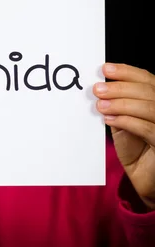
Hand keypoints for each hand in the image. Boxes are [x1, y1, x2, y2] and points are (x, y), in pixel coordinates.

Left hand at [94, 63, 154, 209]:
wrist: (145, 177)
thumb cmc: (135, 147)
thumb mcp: (124, 122)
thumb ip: (118, 106)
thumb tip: (101, 87)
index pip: (147, 79)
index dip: (127, 72)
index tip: (105, 69)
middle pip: (148, 90)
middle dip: (120, 87)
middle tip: (97, 89)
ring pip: (148, 107)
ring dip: (121, 104)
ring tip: (100, 105)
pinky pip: (147, 128)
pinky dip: (126, 121)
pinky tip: (109, 119)